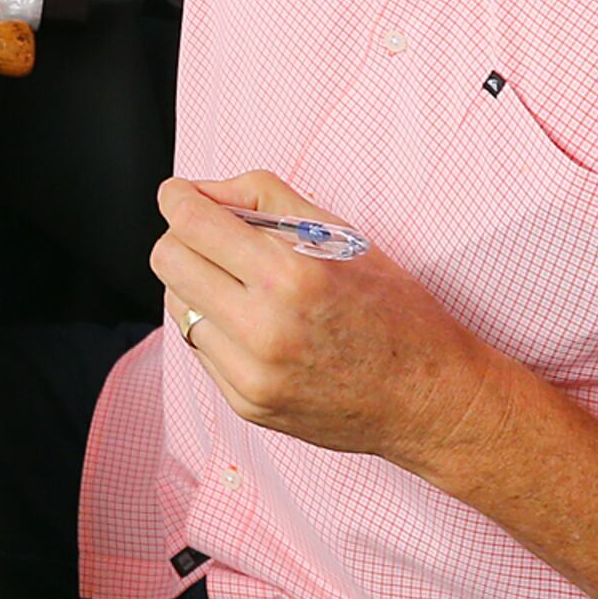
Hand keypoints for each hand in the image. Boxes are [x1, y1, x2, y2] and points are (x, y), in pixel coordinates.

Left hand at [150, 171, 520, 476]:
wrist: (430, 398)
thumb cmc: (392, 308)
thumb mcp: (341, 234)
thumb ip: (265, 198)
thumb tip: (200, 193)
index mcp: (291, 276)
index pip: (191, 223)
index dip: (177, 198)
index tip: (180, 195)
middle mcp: (264, 330)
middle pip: (168, 261)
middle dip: (181, 238)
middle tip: (211, 236)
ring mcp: (251, 375)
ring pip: (177, 306)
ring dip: (198, 285)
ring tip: (244, 285)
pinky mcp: (247, 405)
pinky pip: (200, 349)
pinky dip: (217, 327)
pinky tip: (258, 325)